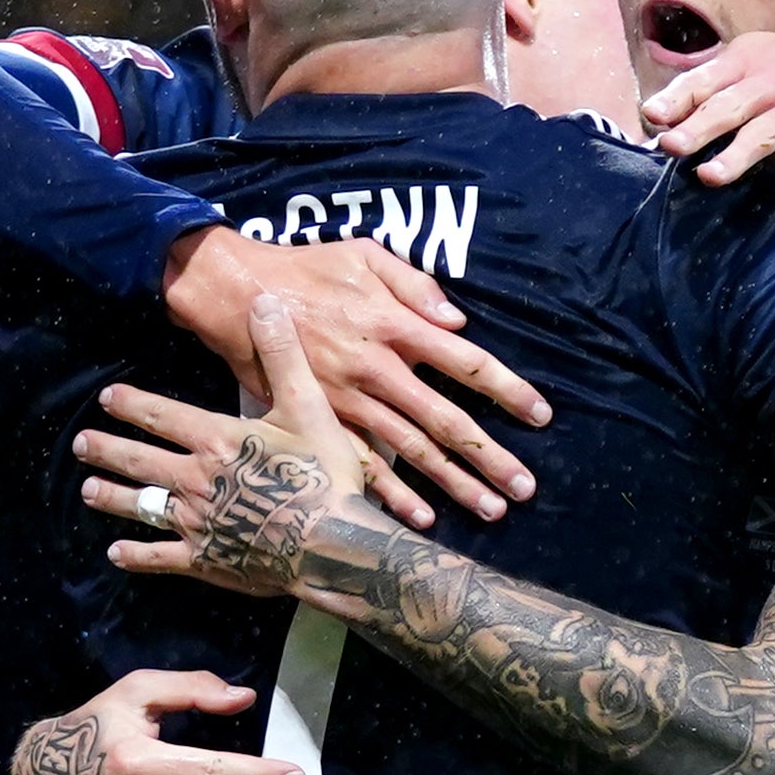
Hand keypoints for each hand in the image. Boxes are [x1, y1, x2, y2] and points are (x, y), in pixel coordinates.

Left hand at [82, 303, 408, 613]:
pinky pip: (160, 557)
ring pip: (142, 506)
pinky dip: (136, 556)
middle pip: (139, 460)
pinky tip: (116, 553)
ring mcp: (197, 522)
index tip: (107, 398)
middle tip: (80, 444)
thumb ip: (282, 356)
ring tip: (87, 490)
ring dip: (112, 497)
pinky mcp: (205, 559)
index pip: (162, 416)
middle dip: (107, 449)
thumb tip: (263, 303)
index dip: (132, 405)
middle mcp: (196, 479)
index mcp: (216, 439)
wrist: (333, 546)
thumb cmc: (324, 476)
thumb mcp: (309, 408)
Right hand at [160, 226, 544, 522]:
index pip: (466, 363)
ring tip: (490, 511)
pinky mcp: (318, 422)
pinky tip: (422, 520)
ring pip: (412, 451)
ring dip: (453, 484)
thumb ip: (414, 284)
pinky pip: (362, 464)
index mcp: (395, 325)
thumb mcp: (362, 253)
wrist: (234, 294)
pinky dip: (392, 494)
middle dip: (490, 456)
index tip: (540, 416)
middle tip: (524, 488)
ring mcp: (348, 401)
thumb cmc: (304, 268)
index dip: (507, 390)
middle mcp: (378, 369)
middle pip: (446, 420)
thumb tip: (458, 318)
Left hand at [640, 23, 774, 215]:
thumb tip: (653, 113)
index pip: (707, 80)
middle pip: (731, 107)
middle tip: (672, 147)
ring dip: (739, 155)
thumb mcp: (751, 60)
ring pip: (768, 133)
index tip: (653, 117)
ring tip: (710, 176)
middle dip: (700, 127)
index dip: (679, 98)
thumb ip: (707, 84)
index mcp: (747, 62)